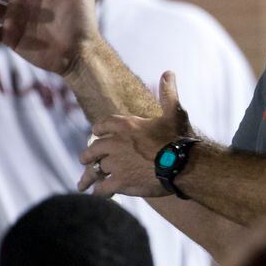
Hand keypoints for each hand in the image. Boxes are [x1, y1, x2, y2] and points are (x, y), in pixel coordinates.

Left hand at [78, 71, 192, 197]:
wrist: (181, 164)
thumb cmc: (178, 137)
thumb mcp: (175, 112)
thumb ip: (168, 92)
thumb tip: (168, 72)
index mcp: (126, 125)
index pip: (102, 125)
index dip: (98, 129)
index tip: (95, 133)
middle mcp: (115, 143)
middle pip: (92, 149)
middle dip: (88, 155)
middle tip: (84, 160)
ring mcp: (116, 163)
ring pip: (94, 170)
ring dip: (89, 177)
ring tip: (84, 184)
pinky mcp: (120, 182)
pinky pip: (102, 188)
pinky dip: (100, 191)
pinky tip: (100, 193)